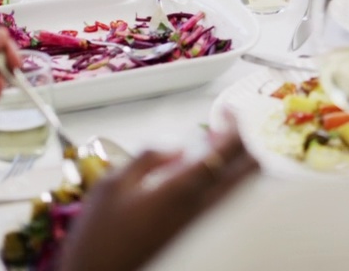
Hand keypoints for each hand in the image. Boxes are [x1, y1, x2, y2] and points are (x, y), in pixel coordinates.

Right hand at [59, 124, 257, 270]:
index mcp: (181, 190)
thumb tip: (177, 145)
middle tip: (226, 125)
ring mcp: (201, 224)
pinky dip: (223, 180)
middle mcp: (200, 208)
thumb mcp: (112, 185)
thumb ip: (148, 158)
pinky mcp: (195, 234)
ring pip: (240, 188)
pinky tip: (200, 172)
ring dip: (235, 161)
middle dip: (245, 142)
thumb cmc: (99, 237)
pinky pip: (224, 201)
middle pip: (249, 171)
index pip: (228, 151)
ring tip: (213, 145)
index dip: (235, 124)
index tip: (228, 111)